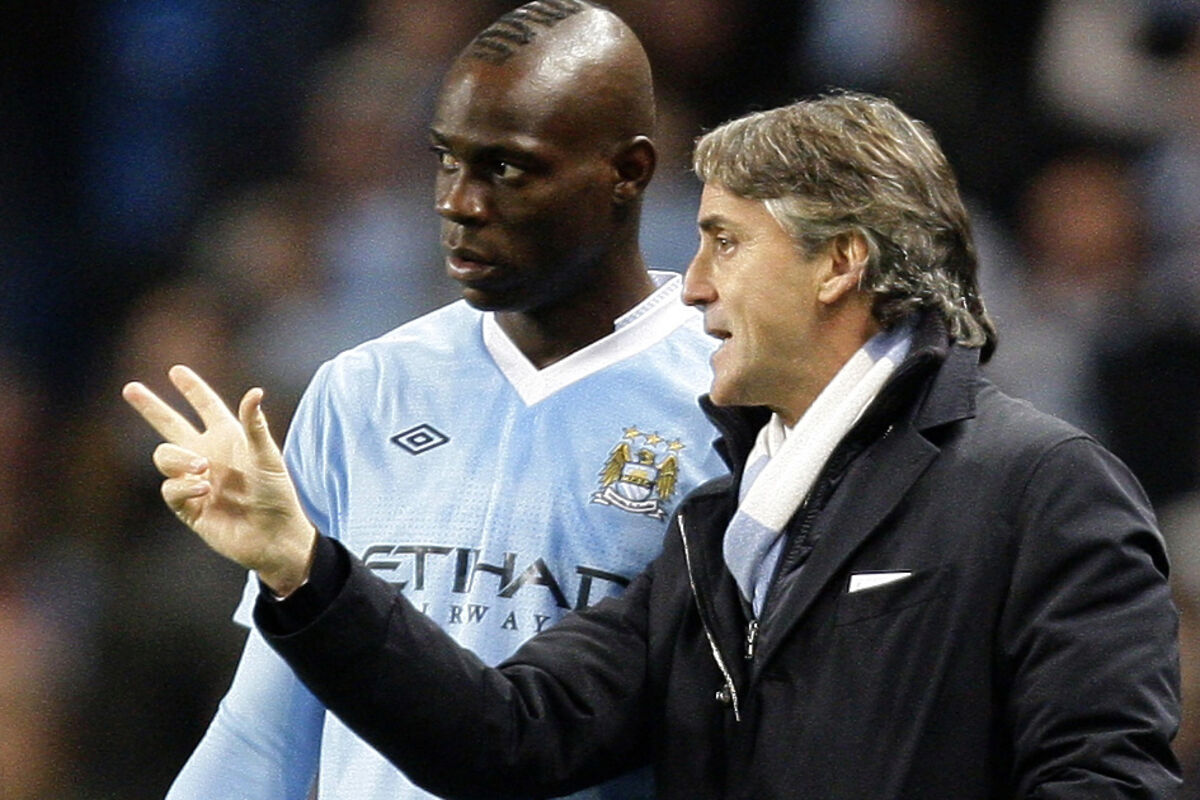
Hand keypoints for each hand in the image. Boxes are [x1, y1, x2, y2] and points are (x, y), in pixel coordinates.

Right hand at [122, 365, 316, 595]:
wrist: (273, 535)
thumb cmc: (277, 494)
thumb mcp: (267, 457)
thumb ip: (255, 426)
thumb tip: (255, 391)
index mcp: (228, 438)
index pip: (206, 406)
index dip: (192, 389)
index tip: (177, 370)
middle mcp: (208, 455)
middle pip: (171, 425)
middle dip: (152, 407)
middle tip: (130, 388)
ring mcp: (195, 480)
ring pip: (165, 457)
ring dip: (178, 458)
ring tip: (202, 467)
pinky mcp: (188, 506)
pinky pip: (170, 488)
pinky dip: (182, 486)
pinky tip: (202, 489)